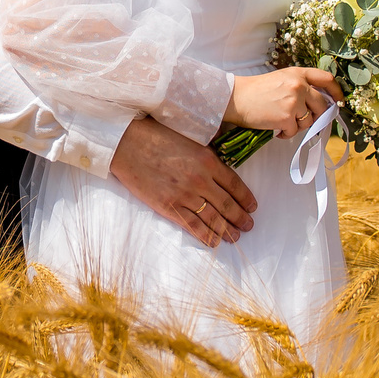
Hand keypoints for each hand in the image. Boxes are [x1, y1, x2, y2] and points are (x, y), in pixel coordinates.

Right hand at [110, 115, 255, 246]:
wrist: (126, 144)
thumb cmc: (156, 136)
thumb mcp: (189, 138)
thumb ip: (207, 154)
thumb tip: (221, 163)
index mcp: (208, 160)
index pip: (235, 185)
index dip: (246, 199)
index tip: (252, 207)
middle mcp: (200, 180)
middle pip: (228, 205)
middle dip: (241, 218)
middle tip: (248, 226)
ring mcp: (184, 195)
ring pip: (214, 219)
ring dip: (228, 230)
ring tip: (236, 237)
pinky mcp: (168, 207)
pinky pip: (193, 225)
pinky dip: (206, 235)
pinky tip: (215, 241)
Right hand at [224, 67, 342, 134]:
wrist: (236, 98)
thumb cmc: (256, 91)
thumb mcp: (282, 79)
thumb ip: (301, 86)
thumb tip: (322, 103)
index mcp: (298, 74)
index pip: (326, 80)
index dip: (337, 92)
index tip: (339, 102)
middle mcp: (299, 85)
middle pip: (323, 105)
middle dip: (318, 116)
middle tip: (306, 120)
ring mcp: (293, 102)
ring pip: (309, 120)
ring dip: (299, 126)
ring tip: (283, 122)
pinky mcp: (286, 117)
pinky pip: (295, 131)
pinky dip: (286, 134)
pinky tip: (276, 129)